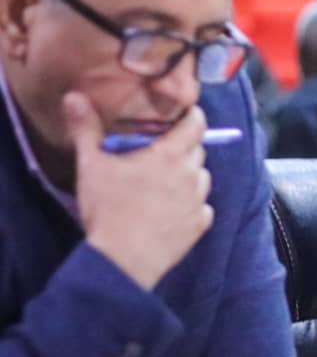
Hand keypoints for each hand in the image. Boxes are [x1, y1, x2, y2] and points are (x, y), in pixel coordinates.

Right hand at [64, 92, 213, 289]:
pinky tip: (171, 210)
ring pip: (202, 177)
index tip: (185, 115)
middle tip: (160, 153)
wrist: (122, 260)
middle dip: (184, 147)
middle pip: (198, 150)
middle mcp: (191, 175)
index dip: (193, 116)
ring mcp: (198, 201)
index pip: (196, 124)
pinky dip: (192, 205)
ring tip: (163, 183)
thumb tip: (74, 96)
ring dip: (188, 175)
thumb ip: (87, 129)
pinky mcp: (200, 225)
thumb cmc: (107, 209)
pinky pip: (203, 207)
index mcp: (169, 155)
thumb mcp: (91, 165)